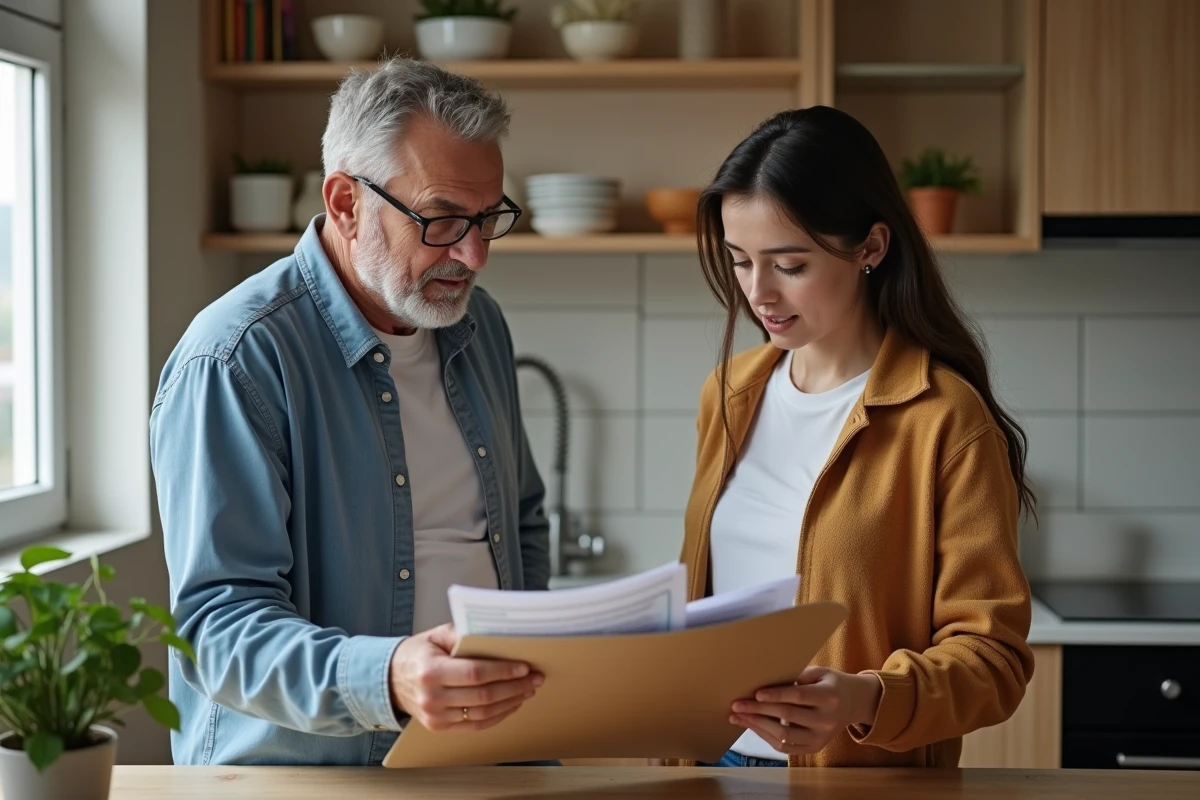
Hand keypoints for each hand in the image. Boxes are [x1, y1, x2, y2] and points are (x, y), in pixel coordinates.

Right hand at [388, 623, 542, 731]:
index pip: (474, 674)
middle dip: (514, 687)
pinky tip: (512, 704)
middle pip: (482, 696)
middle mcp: (432, 697)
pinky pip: (476, 724)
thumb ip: (462, 632)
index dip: (502, 671)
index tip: (524, 667)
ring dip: (510, 702)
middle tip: (534, 678)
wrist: (390, 680)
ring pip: (483, 714)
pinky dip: (498, 715)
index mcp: (430, 671)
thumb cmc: (417, 654)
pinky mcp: (440, 727)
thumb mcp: (436, 636)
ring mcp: (436, 717)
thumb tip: (495, 633)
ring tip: (528, 690)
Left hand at [729, 666, 881, 755]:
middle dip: (758, 711)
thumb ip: (796, 677)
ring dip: (757, 726)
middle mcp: (826, 720)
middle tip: (737, 705)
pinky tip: (752, 726)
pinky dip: (766, 737)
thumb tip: (764, 680)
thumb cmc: (830, 683)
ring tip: (737, 717)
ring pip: (784, 736)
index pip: (798, 697)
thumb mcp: (819, 672)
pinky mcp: (814, 748)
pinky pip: (786, 747)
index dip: (776, 695)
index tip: (755, 693)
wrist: (853, 703)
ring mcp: (821, 738)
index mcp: (829, 697)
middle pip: (787, 717)